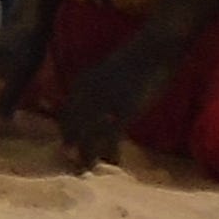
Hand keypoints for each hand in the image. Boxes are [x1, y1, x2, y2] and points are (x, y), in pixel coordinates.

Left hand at [55, 36, 170, 170]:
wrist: (153, 48)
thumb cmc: (135, 59)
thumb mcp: (107, 73)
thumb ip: (97, 89)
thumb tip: (95, 108)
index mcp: (83, 83)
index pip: (66, 113)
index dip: (66, 132)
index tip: (66, 147)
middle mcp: (88, 94)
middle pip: (73, 127)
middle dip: (71, 147)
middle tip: (72, 165)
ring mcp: (105, 103)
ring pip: (88, 135)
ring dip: (86, 154)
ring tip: (85, 170)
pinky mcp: (123, 110)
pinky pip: (111, 136)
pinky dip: (110, 151)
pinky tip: (113, 162)